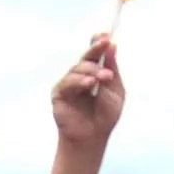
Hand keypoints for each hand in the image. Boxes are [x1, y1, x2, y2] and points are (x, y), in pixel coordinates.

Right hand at [51, 35, 123, 149]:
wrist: (93, 137)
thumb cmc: (105, 116)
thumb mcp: (115, 90)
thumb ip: (112, 69)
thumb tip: (112, 46)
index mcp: (94, 73)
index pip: (94, 53)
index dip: (98, 43)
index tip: (107, 36)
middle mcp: (80, 76)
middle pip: (85, 57)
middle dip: (96, 49)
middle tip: (105, 44)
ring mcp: (68, 84)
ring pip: (77, 69)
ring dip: (92, 70)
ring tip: (104, 77)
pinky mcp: (58, 94)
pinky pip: (67, 83)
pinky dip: (79, 81)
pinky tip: (89, 84)